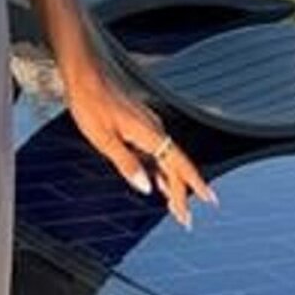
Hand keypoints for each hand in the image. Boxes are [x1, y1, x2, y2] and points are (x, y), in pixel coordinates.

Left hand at [63, 59, 215, 229]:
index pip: (178, 165)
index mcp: (149, 134)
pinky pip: (156, 152)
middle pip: (175, 166)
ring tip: (174, 208)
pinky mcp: (138, 125)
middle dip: (182, 194)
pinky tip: (156, 182)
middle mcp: (154, 129)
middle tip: (185, 220)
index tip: (209, 202)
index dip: (193, 185)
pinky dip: (159, 170)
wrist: (85, 74)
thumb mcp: (103, 138)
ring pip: (166, 160)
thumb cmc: (90, 103)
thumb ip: (126, 163)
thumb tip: (146, 188)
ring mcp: (147, 126)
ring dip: (170, 184)